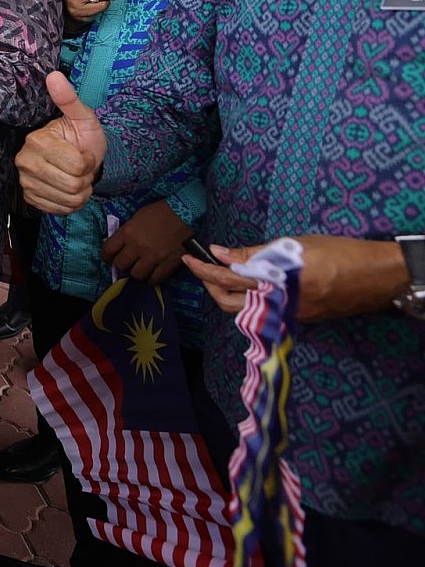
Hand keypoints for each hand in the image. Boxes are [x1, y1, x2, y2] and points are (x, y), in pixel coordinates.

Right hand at [16, 72, 106, 214]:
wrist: (80, 159)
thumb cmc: (82, 137)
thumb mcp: (83, 117)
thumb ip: (69, 99)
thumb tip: (54, 75)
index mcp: (37, 140)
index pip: (76, 164)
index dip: (88, 161)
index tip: (83, 152)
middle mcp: (25, 161)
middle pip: (73, 184)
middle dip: (85, 178)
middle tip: (81, 167)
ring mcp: (25, 181)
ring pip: (69, 199)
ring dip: (81, 192)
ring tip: (76, 177)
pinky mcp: (30, 198)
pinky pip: (60, 209)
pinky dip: (70, 203)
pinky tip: (67, 190)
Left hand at [103, 200, 189, 282]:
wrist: (183, 213)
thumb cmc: (158, 212)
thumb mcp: (135, 218)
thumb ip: (125, 233)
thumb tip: (118, 245)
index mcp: (127, 233)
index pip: (108, 250)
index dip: (106, 257)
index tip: (109, 259)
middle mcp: (137, 247)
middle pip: (121, 265)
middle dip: (121, 265)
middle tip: (126, 263)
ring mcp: (153, 257)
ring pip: (136, 275)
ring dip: (136, 273)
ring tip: (140, 269)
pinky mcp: (168, 264)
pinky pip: (155, 279)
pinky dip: (152, 279)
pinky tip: (152, 275)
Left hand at [184, 233, 409, 321]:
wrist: (377, 278)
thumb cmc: (339, 254)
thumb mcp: (294, 246)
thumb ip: (254, 253)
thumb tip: (220, 252)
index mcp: (275, 283)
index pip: (227, 279)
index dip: (204, 269)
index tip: (189, 257)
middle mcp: (278, 306)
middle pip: (228, 303)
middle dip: (209, 285)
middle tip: (200, 266)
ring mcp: (287, 317)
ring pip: (242, 312)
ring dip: (224, 294)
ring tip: (218, 273)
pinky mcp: (297, 320)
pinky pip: (261, 313)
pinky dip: (245, 299)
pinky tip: (245, 285)